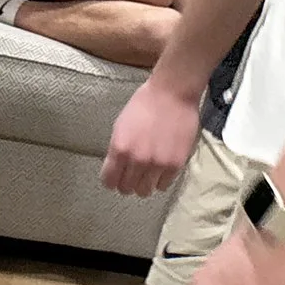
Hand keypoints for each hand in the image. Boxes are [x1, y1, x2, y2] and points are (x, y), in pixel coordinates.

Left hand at [102, 76, 199, 196]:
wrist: (173, 93)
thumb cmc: (145, 104)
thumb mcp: (120, 125)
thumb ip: (117, 150)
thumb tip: (116, 167)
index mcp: (119, 149)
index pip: (109, 181)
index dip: (111, 180)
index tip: (115, 177)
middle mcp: (137, 160)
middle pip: (127, 189)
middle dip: (127, 183)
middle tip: (132, 174)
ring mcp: (157, 164)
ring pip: (145, 191)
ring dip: (144, 183)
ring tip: (148, 173)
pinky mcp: (175, 164)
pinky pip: (164, 185)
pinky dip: (161, 180)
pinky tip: (161, 169)